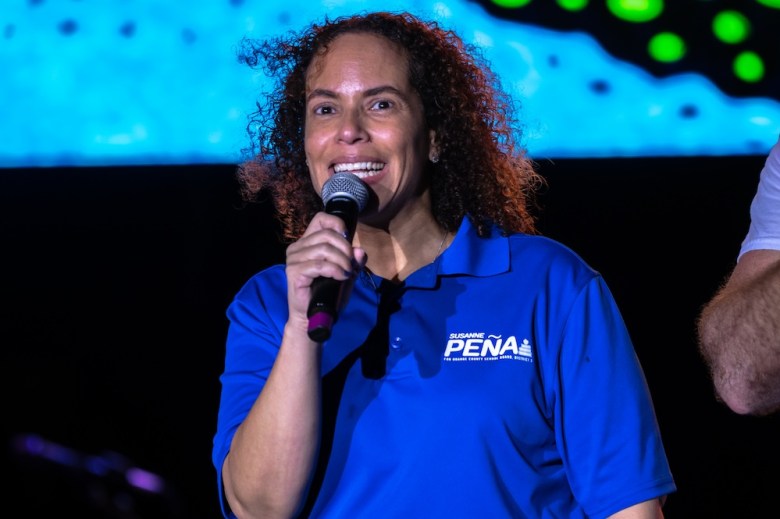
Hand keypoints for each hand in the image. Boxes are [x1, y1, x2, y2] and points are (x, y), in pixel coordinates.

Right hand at [284, 212, 365, 334]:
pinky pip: (319, 265)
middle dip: (345, 248)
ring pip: (324, 249)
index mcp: (307, 242)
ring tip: (346, 273)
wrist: (312, 318)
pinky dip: (335, 270)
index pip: (320, 219)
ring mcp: (293, 259)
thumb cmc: (327, 295)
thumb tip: (360, 251)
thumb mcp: (346, 275)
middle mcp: (297, 247)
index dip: (337, 224)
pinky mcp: (294, 272)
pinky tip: (341, 277)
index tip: (348, 240)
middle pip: (326, 234)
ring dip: (341, 261)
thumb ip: (353, 262)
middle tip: (350, 264)